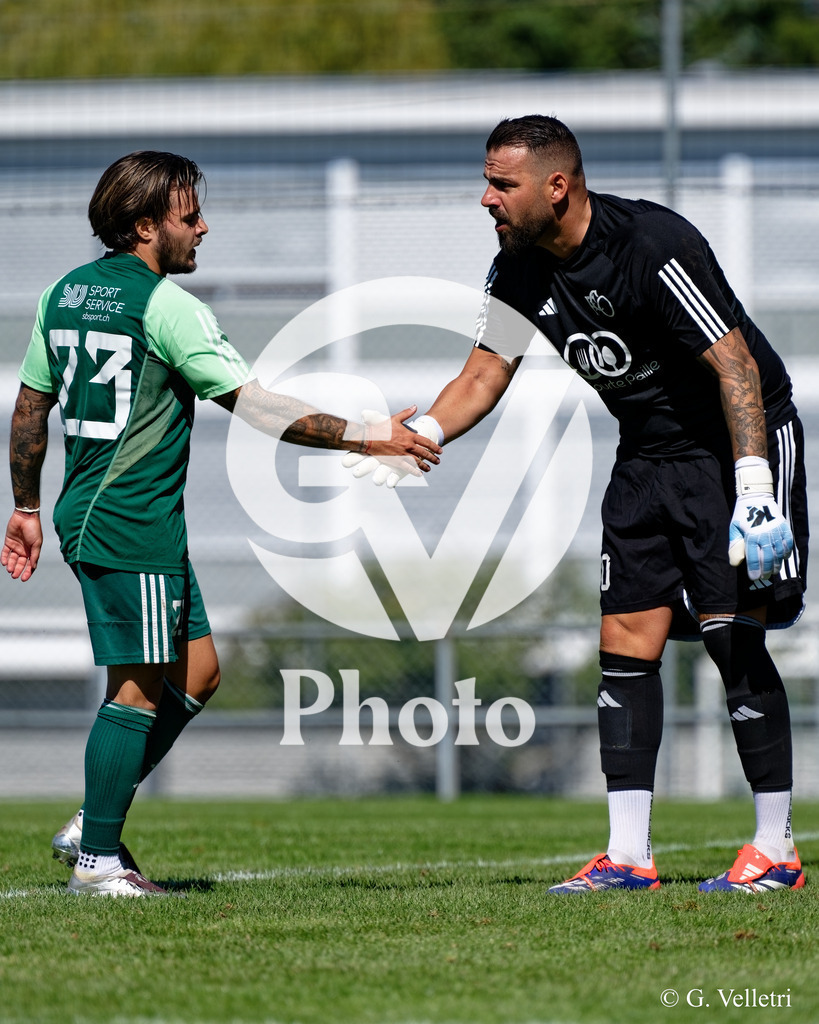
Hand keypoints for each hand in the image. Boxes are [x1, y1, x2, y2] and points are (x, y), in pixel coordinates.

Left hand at [2, 511, 42, 581]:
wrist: (25, 517)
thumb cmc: (34, 529)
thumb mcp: (37, 544)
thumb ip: (34, 555)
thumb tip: (33, 567)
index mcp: (32, 551)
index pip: (29, 565)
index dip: (27, 572)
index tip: (23, 578)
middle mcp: (24, 550)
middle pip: (20, 563)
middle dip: (17, 570)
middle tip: (14, 576)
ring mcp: (16, 546)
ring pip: (12, 559)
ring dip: (10, 565)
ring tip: (9, 569)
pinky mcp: (8, 542)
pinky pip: (5, 552)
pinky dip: (4, 558)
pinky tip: (4, 563)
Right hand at [342, 408, 442, 487]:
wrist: (369, 438)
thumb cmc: (381, 428)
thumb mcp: (395, 419)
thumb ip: (406, 413)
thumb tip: (415, 406)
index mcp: (409, 435)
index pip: (426, 442)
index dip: (434, 447)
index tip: (440, 451)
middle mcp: (408, 446)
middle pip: (424, 453)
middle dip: (433, 458)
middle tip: (438, 461)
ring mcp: (402, 454)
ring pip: (418, 462)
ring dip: (425, 466)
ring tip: (430, 469)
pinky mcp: (396, 461)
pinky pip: (408, 468)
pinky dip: (414, 471)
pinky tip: (419, 474)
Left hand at [728, 459, 792, 580]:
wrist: (756, 497)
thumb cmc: (742, 515)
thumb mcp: (734, 528)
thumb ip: (735, 546)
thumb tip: (735, 563)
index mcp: (751, 535)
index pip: (753, 557)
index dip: (754, 569)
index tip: (754, 577)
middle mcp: (765, 535)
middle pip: (767, 558)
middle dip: (766, 570)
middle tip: (764, 577)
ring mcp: (776, 531)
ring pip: (779, 553)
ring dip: (776, 564)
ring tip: (773, 571)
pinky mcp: (784, 528)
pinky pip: (788, 543)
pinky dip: (786, 552)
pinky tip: (783, 558)